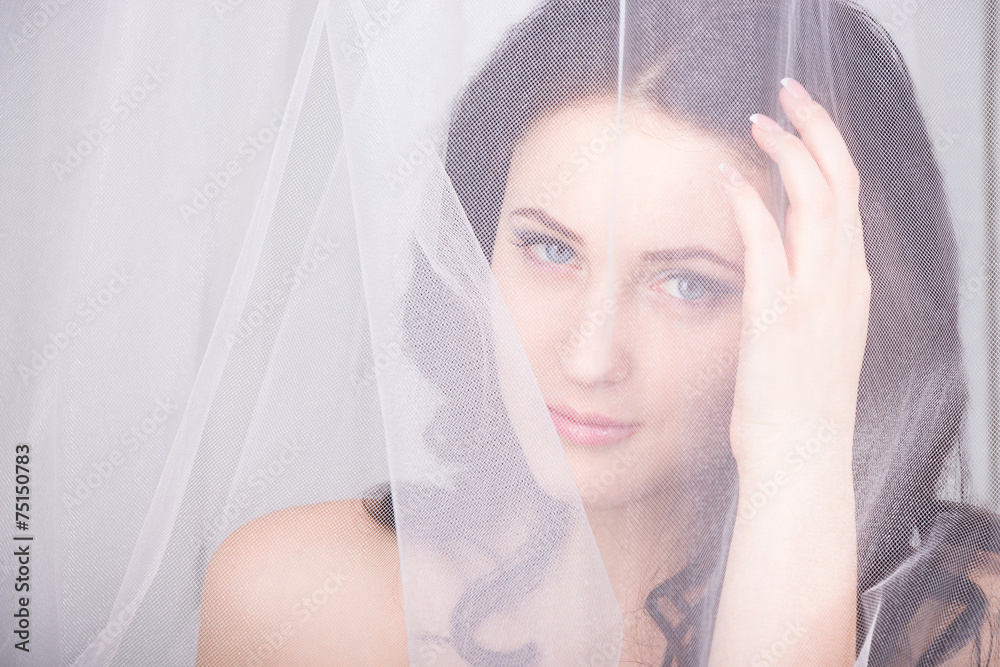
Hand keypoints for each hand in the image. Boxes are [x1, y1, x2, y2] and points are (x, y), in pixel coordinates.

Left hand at [708, 78, 865, 665]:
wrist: (801, 462)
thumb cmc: (797, 405)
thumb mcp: (809, 338)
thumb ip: (800, 293)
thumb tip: (773, 262)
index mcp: (849, 285)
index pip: (847, 197)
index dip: (826, 150)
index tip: (798, 121)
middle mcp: (843, 284)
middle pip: (841, 182)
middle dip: (816, 128)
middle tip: (786, 94)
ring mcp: (816, 300)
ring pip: (817, 201)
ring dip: (788, 151)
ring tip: (760, 119)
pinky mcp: (780, 320)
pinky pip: (769, 246)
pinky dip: (751, 203)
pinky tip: (731, 175)